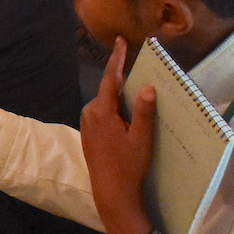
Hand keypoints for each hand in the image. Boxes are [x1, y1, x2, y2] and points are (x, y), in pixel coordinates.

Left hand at [80, 37, 156, 233]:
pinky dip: (116, 110)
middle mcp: (90, 113)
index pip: (110, 78)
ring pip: (107, 102)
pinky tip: (129, 116)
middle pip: (109, 90)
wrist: (111, 193)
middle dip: (124, 81)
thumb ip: (143, 111)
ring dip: (121, 98)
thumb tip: (146, 86)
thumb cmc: (128, 165)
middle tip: (143, 73)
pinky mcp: (88, 134)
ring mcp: (87, 124)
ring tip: (140, 97)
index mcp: (101, 111)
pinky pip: (103, 113)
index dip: (117, 58)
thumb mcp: (141, 138)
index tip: (120, 40)